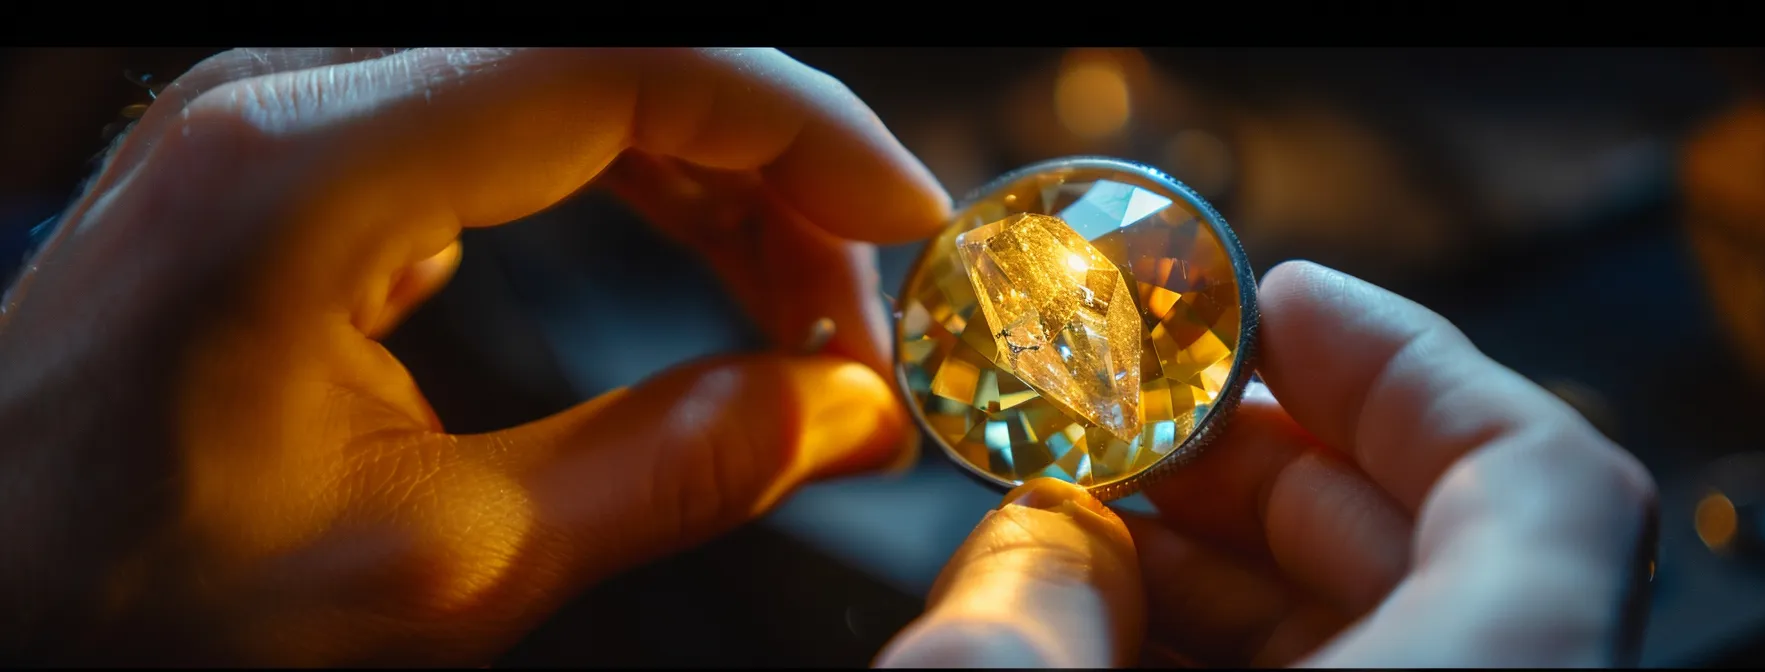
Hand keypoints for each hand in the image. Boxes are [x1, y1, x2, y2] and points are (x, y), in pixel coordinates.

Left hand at [0, 47, 947, 665]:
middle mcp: (294, 97)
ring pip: (572, 86)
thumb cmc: (136, 612)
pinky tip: (699, 285)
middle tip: (859, 327)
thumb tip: (841, 412)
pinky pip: (510, 127)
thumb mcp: (441, 569)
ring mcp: (287, 115)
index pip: (629, 63)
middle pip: (613, 59)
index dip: (804, 131)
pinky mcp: (295, 160)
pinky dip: (632, 193)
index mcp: (313, 169)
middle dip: (773, 178)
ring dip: (713, 188)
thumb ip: (669, 472)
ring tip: (802, 327)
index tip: (909, 226)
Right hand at [876, 261, 1656, 667]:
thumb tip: (1021, 544)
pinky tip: (1117, 643)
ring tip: (1095, 543)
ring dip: (1238, 573)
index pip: (1537, 477)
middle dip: (1272, 462)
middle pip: (1443, 545)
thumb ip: (1021, 613)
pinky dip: (1235, 661)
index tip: (1279, 304)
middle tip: (1138, 429)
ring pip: (1388, 636)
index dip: (1407, 361)